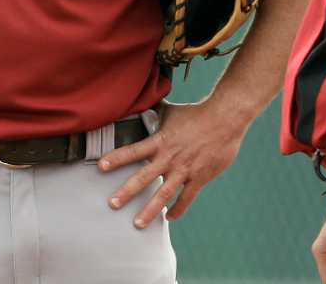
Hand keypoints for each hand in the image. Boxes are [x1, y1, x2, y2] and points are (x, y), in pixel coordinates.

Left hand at [99, 101, 247, 227]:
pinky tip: (170, 218)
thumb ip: (156, 112)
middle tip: (112, 204)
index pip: (134, 150)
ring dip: (150, 210)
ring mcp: (185, 170)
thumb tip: (143, 102)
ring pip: (164, 194)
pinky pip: (187, 198)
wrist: (225, 119)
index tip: (101, 167)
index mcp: (161, 141)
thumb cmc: (198, 113)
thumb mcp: (173, 111)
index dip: (117, 158)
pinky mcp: (200, 177)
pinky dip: (179, 209)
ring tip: (138, 224)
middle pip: (144, 177)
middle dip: (127, 192)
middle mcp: (170, 158)